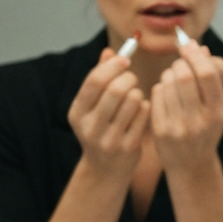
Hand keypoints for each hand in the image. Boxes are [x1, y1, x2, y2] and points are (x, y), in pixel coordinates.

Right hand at [67, 47, 150, 181]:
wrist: (105, 169)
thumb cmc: (101, 129)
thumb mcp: (92, 107)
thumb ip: (99, 79)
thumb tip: (109, 52)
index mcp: (77, 113)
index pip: (95, 81)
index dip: (113, 66)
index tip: (125, 59)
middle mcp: (90, 127)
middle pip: (115, 90)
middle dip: (128, 78)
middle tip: (133, 78)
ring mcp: (109, 139)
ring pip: (132, 101)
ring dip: (138, 92)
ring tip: (136, 95)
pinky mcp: (128, 147)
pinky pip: (143, 115)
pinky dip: (146, 107)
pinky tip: (142, 109)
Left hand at [151, 41, 222, 173]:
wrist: (192, 163)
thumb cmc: (207, 127)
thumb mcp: (221, 105)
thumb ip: (216, 76)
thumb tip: (200, 48)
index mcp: (219, 111)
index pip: (208, 72)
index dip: (196, 55)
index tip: (190, 49)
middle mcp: (200, 120)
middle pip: (184, 75)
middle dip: (180, 63)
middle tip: (180, 66)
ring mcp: (179, 127)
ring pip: (167, 83)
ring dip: (168, 74)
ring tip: (173, 80)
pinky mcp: (161, 130)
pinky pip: (156, 95)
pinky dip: (160, 88)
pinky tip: (165, 95)